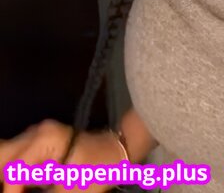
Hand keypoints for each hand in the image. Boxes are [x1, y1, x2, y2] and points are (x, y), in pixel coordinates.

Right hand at [0, 120, 125, 192]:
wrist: (116, 151)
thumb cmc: (97, 169)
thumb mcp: (69, 190)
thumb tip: (20, 192)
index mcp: (44, 140)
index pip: (15, 169)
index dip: (12, 190)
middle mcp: (37, 132)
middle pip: (4, 154)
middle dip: (5, 178)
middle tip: (14, 192)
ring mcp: (38, 134)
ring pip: (9, 155)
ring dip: (9, 175)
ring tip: (17, 190)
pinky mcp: (41, 141)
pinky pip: (19, 157)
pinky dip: (17, 173)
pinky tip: (22, 186)